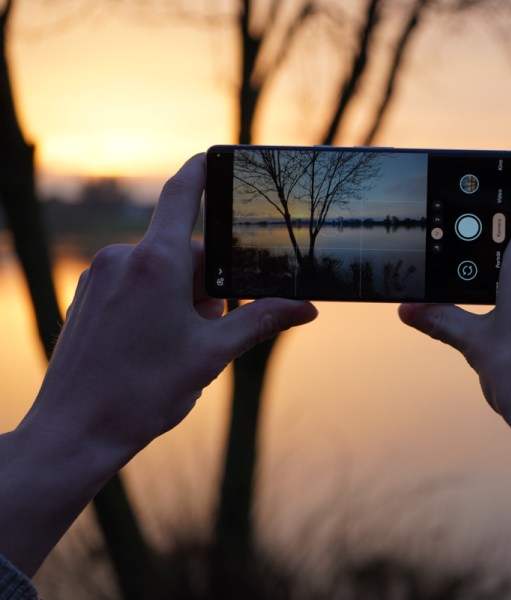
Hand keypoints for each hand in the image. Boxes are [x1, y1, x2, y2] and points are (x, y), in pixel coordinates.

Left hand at [1, 154, 316, 573]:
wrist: (75, 431)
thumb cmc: (144, 392)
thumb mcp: (214, 354)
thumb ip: (263, 321)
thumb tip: (306, 308)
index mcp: (158, 263)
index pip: (183, 195)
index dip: (202, 171)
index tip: (214, 156)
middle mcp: (123, 258)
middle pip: (186, 252)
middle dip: (208, 286)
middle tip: (208, 332)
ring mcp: (100, 276)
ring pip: (160, 272)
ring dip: (181, 299)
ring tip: (175, 349)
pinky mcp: (88, 296)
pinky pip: (134, 285)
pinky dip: (153, 305)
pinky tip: (151, 348)